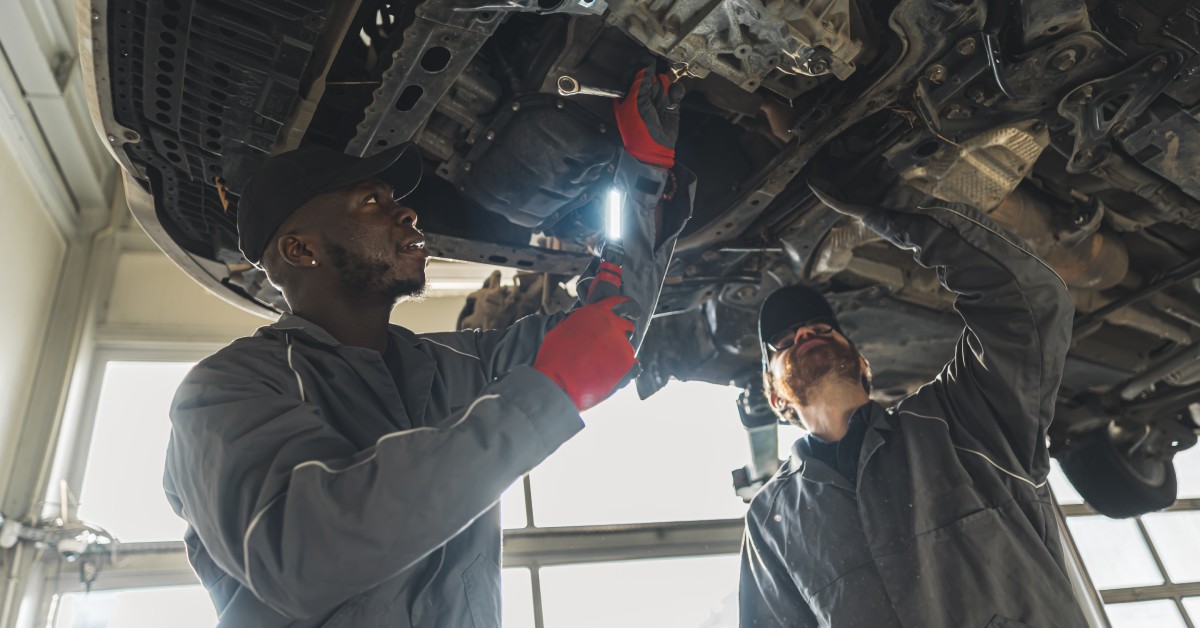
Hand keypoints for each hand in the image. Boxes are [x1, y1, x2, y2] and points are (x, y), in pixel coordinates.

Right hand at [534, 296, 640, 410]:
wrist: (557, 381)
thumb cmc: (554, 356)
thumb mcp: (565, 327)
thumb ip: (583, 322)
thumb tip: (589, 324)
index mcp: (597, 312)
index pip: (620, 302)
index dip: (628, 307)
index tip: (632, 313)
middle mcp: (612, 325)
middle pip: (628, 326)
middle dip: (622, 333)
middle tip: (610, 345)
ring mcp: (621, 344)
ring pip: (627, 348)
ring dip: (617, 354)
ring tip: (600, 367)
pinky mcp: (628, 364)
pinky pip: (633, 366)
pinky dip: (624, 371)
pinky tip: (609, 377)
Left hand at [613, 60, 684, 168]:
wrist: (654, 148)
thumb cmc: (638, 127)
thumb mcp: (635, 101)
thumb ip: (641, 81)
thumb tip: (647, 63)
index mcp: (628, 94)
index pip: (633, 73)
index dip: (640, 64)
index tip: (647, 56)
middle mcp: (642, 95)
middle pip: (650, 75)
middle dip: (653, 76)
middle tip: (656, 75)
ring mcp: (657, 99)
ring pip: (663, 81)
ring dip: (663, 86)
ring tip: (661, 97)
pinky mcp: (671, 105)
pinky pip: (674, 91)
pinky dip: (675, 92)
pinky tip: (672, 98)